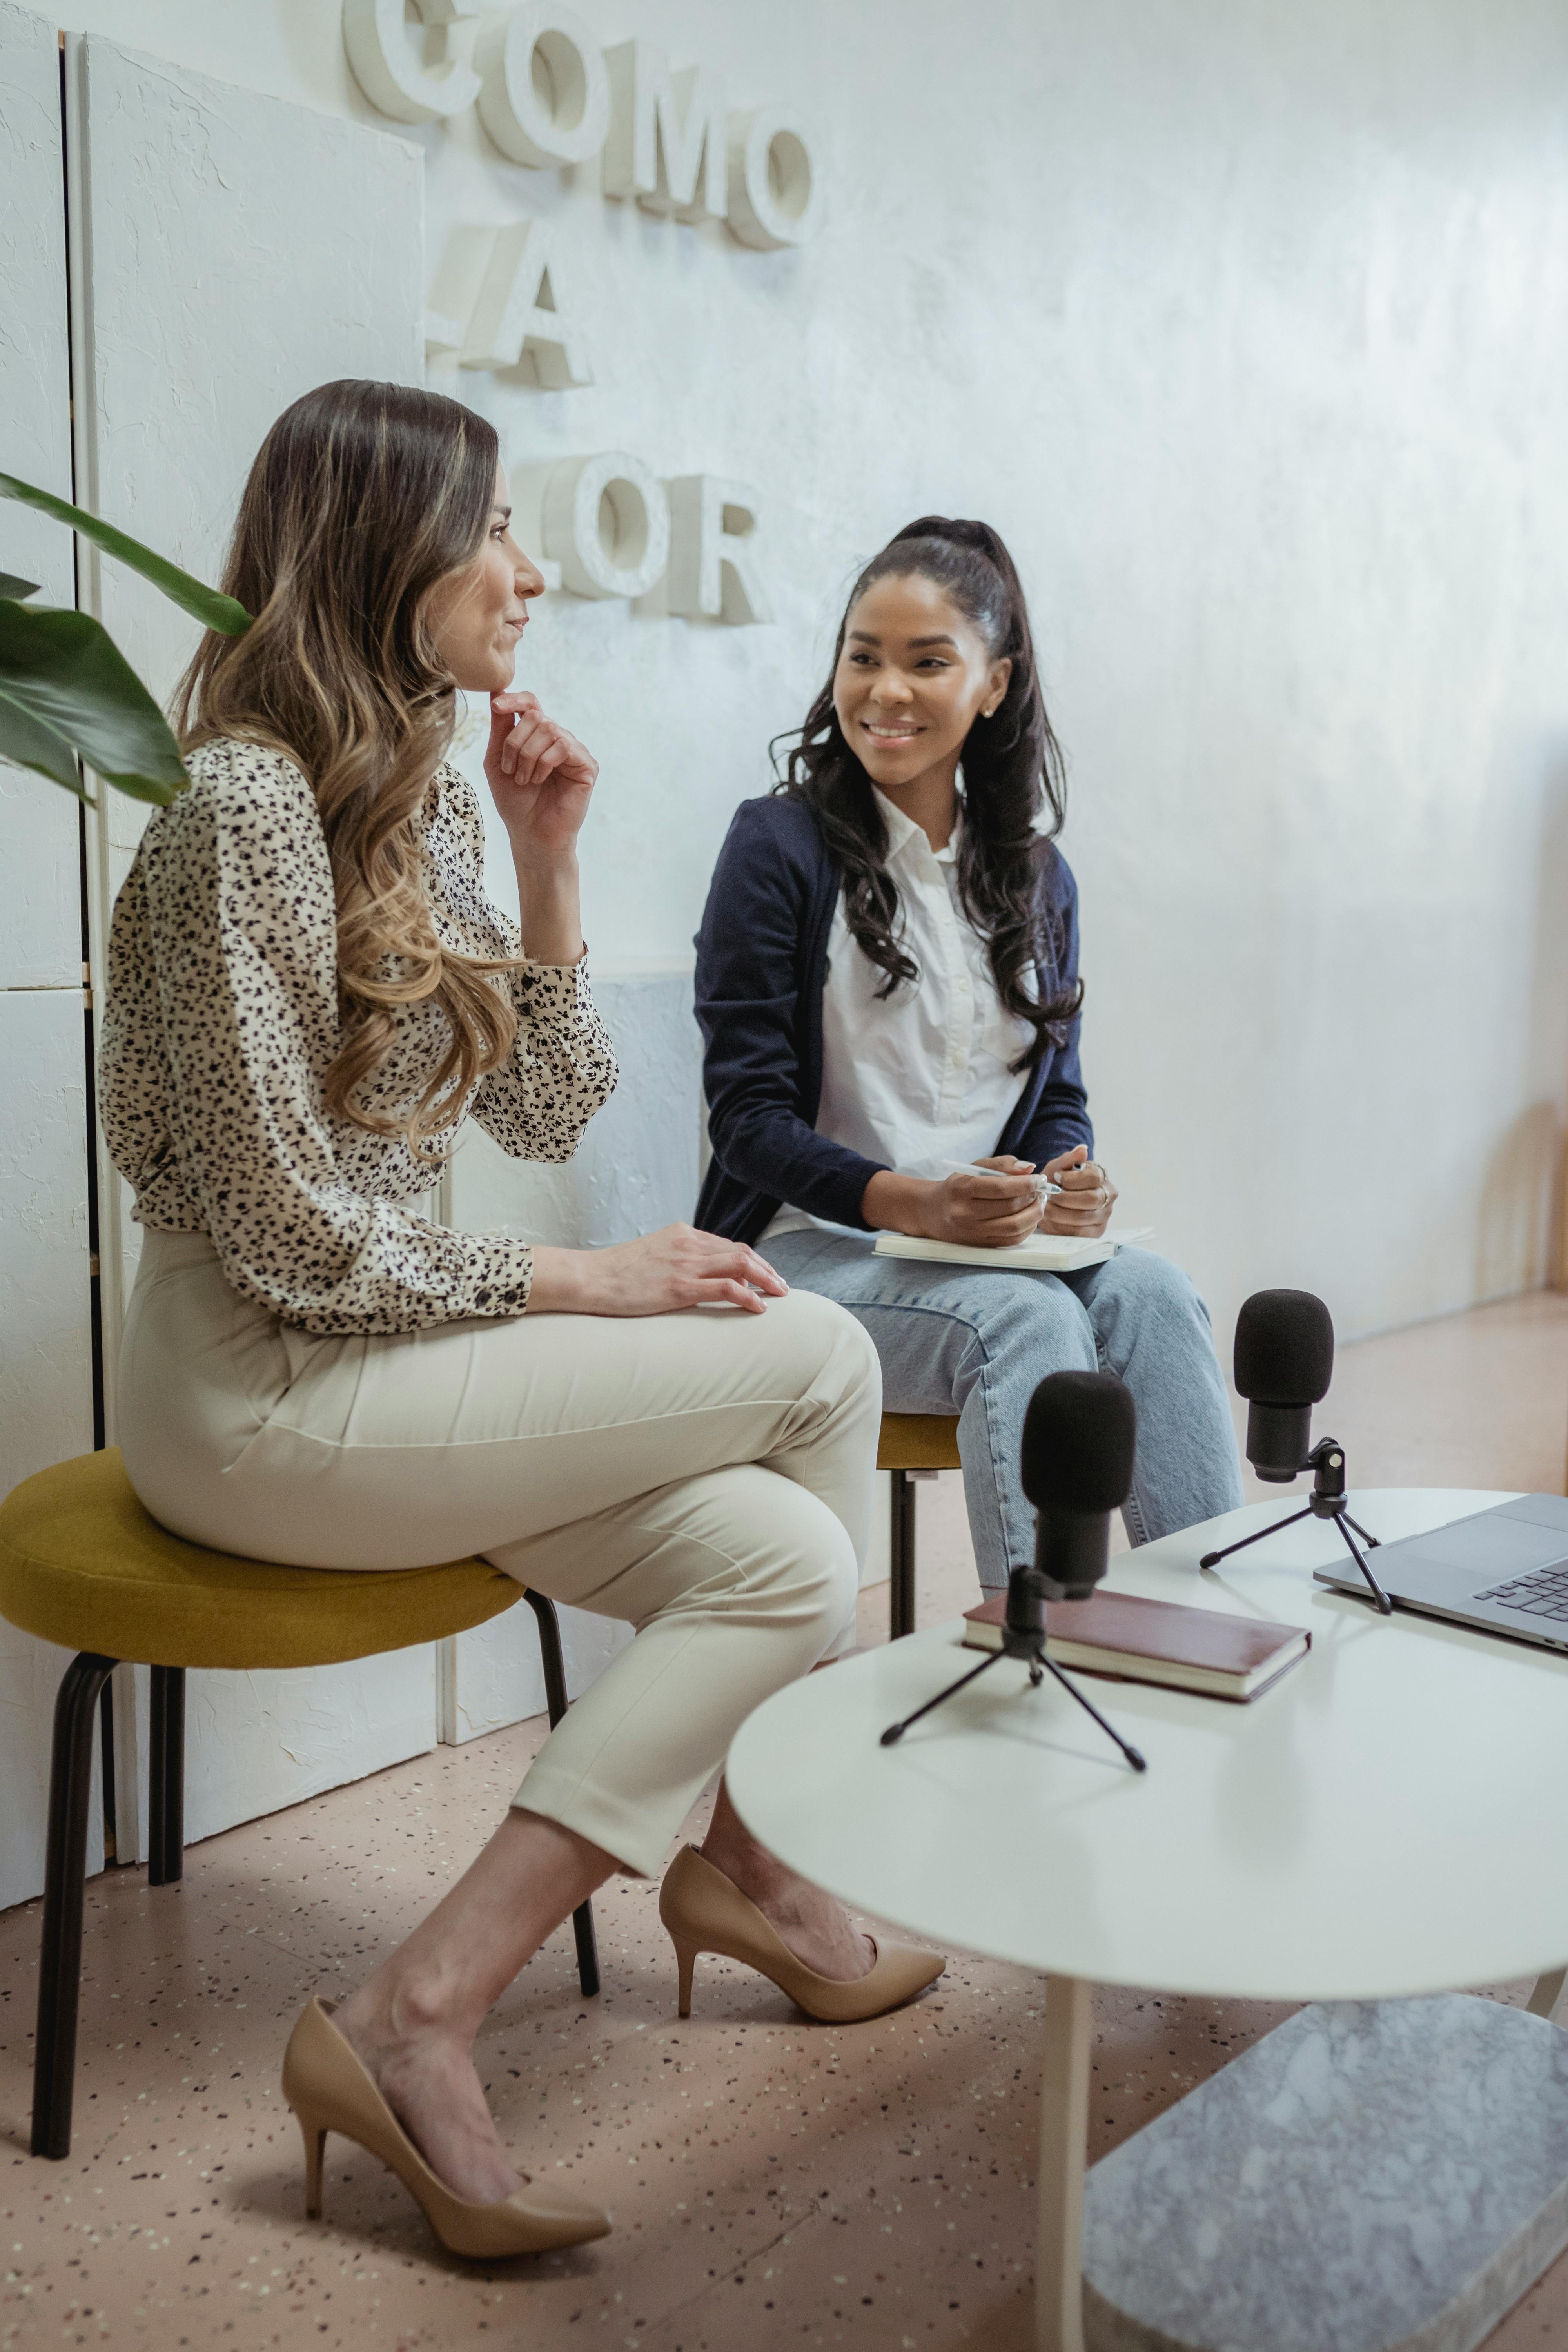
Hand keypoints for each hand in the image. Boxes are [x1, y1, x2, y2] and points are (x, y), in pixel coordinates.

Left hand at [485, 691, 596, 862]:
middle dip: (516, 743)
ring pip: (548, 729)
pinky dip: (544, 763)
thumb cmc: (515, 802)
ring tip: (525, 780)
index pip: (531, 703)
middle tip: (512, 771)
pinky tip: (540, 780)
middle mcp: (557, 739)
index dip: (514, 698)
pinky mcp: (587, 765)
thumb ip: (500, 729)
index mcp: (536, 736)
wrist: (530, 834)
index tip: (497, 705)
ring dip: (528, 756)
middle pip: (536, 716)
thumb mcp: (497, 761)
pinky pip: (563, 746)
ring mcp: (574, 751)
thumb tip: (496, 690)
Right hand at [527, 1225, 788, 1316]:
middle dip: (767, 1269)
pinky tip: (758, 1308)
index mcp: (682, 1234)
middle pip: (741, 1251)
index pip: (728, 1244)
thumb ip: (677, 1260)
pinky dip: (747, 1296)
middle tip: (782, 1288)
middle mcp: (688, 1243)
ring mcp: (684, 1264)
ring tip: (779, 1296)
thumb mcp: (652, 1256)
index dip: (752, 1261)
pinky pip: (725, 1288)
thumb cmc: (615, 1273)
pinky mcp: (679, 1286)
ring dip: (765, 1280)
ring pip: (740, 1264)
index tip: (766, 1276)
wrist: (588, 1277)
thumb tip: (700, 1277)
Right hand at [863, 1158, 1040, 1248]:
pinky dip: (1027, 1229)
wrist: (929, 1212)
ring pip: (1014, 1227)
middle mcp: (964, 1213)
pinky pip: (1011, 1240)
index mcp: (962, 1189)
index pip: (1002, 1188)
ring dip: (1034, 1215)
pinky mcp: (979, 1245)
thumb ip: (1002, 1165)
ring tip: (1039, 1203)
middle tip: (1041, 1191)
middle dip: (1033, 1198)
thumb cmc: (957, 1188)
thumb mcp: (973, 1169)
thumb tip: (1029, 1168)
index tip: (1039, 1179)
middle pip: (1011, 1208)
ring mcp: (971, 1232)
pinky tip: (1030, 1218)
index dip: (1027, 1184)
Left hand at [1039, 1145, 1117, 1237]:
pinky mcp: (1095, 1233)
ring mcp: (1103, 1216)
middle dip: (1064, 1199)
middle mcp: (1108, 1197)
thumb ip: (1070, 1159)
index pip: (1094, 1177)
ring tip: (1046, 1208)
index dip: (1072, 1179)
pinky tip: (1051, 1220)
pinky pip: (1078, 1233)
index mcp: (1103, 1177)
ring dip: (1059, 1213)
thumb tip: (1082, 1150)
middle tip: (1049, 1196)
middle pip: (1090, 1199)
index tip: (1056, 1178)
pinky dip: (1061, 1227)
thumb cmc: (1058, 1180)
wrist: (1053, 1197)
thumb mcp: (1060, 1166)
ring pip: (1082, 1218)